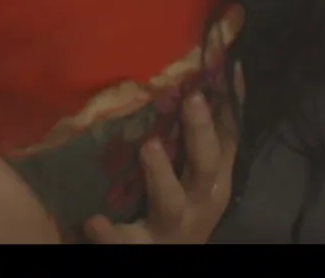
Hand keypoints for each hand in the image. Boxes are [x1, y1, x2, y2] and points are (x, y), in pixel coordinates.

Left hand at [84, 67, 243, 244]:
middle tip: (191, 100)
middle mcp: (200, 201)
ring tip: (149, 147)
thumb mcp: (201, 173)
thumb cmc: (186, 204)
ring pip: (171, 202)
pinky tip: (94, 220)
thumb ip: (205, 132)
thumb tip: (213, 72)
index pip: (228, 138)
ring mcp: (172, 225)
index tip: (227, 69)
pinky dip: (110, 231)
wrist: (173, 255)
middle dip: (200, 134)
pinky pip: (125, 238)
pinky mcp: (142, 244)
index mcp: (215, 180)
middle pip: (204, 166)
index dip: (230, 106)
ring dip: (161, 174)